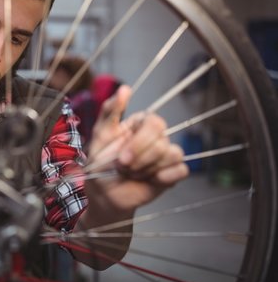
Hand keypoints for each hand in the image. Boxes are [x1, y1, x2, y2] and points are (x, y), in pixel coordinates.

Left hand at [85, 85, 188, 212]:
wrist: (103, 193)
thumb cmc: (100, 163)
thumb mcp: (100, 135)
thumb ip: (110, 110)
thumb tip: (125, 89)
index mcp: (140, 125)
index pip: (155, 122)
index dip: (140, 142)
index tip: (122, 158)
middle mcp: (156, 137)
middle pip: (163, 140)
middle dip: (140, 158)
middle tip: (123, 168)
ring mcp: (165, 155)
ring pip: (173, 155)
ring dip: (147, 169)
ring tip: (131, 174)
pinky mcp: (172, 173)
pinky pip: (181, 170)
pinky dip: (164, 177)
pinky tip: (150, 180)